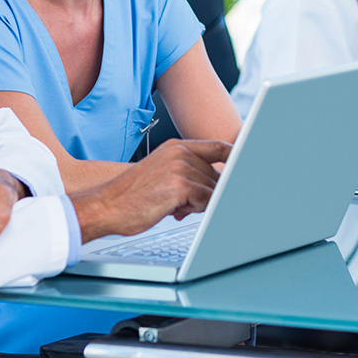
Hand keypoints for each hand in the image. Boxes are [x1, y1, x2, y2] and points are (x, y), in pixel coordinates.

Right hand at [70, 139, 231, 243]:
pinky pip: (205, 200)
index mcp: (176, 147)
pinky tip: (173, 210)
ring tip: (173, 206)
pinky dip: (195, 210)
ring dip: (199, 204)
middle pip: (216, 175)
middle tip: (182, 204)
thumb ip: (187, 173)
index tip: (250, 164)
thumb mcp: (161, 174)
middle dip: (206, 194)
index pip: (217, 147)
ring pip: (212, 189)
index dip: (235, 156)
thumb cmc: (131, 196)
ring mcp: (181, 167)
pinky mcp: (180, 184)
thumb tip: (213, 185)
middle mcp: (180, 152)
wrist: (106, 206)